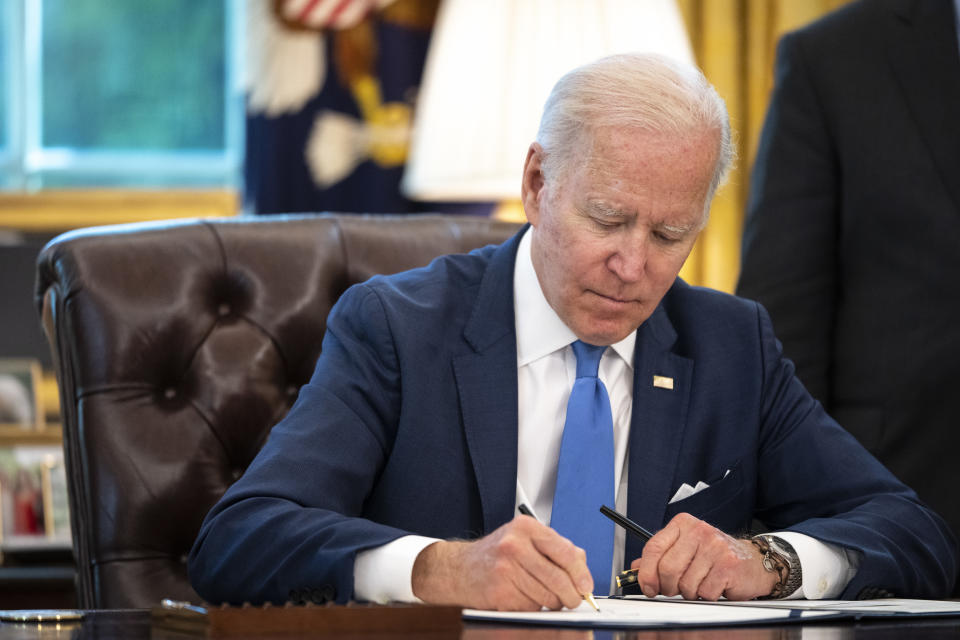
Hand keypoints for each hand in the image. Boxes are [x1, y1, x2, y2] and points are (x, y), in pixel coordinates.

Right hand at [411, 515, 593, 610]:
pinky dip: (533, 607)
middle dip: (571, 595)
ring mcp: (505, 568)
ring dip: (551, 602)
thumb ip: (557, 549)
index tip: (585, 586)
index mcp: (526, 528)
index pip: (566, 552)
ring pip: (547, 596)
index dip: (581, 573)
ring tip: (540, 593)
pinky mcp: (500, 592)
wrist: (459, 568)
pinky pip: (531, 607)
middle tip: (572, 599)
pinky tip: (522, 596)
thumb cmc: (497, 554)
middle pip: (559, 578)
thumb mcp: (526, 539)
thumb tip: (583, 572)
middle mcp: (515, 545)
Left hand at [630, 513, 778, 600]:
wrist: (752, 561)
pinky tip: (713, 586)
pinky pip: (704, 592)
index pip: (653, 547)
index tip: (647, 586)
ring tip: (699, 584)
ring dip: (689, 592)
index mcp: (683, 524)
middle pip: (667, 569)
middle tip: (674, 589)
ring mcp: (714, 547)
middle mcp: (698, 531)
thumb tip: (636, 567)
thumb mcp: (685, 549)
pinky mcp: (728, 565)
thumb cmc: (715, 555)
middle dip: (667, 587)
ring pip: (685, 584)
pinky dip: (706, 596)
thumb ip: (660, 556)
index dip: (646, 572)